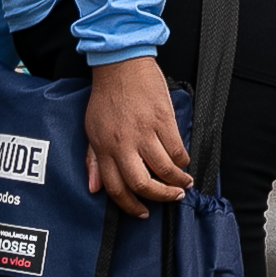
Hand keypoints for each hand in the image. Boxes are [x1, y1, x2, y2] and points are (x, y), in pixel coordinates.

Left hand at [84, 56, 193, 216]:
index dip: (129, 205)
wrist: (120, 64)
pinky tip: (184, 163)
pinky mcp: (162, 120)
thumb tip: (94, 188)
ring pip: (163, 169)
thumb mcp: (91, 128)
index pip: (115, 187)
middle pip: (142, 183)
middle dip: (159, 197)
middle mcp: (122, 143)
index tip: (141, 212)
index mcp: (103, 147)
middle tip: (170, 199)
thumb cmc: (106, 95)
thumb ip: (93, 159)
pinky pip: (176, 149)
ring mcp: (143, 132)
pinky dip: (182, 161)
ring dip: (176, 182)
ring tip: (183, 184)